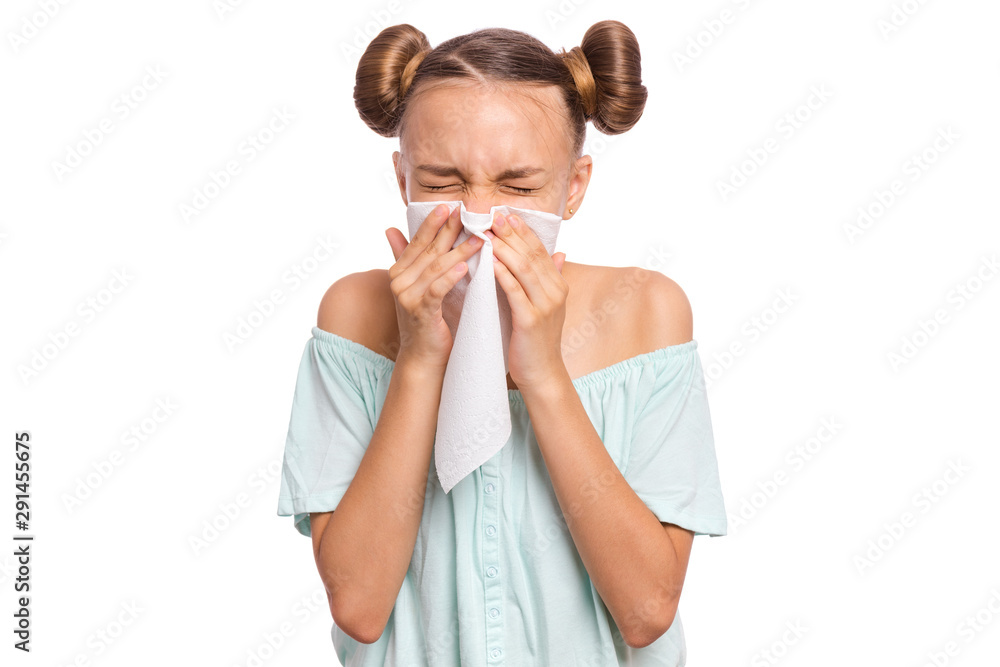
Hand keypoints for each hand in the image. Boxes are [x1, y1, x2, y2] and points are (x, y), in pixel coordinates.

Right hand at [385, 204, 482, 370]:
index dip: (433, 223)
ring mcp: (407, 297)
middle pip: (428, 250)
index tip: (451, 206)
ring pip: (436, 267)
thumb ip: (405, 256)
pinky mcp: (420, 312)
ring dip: (459, 251)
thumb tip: (389, 228)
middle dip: (449, 230)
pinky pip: (437, 290)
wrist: (424, 357)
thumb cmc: (427, 319)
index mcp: (399, 271)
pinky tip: (465, 266)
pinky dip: (451, 277)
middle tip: (467, 213)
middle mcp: (399, 281)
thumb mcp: (417, 285)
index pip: (418, 241)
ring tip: (479, 239)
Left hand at [486, 212, 569, 390]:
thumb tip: (561, 253)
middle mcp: (555, 291)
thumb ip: (551, 278)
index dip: (523, 230)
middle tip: (494, 214)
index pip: (540, 250)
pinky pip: (514, 291)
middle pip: (532, 254)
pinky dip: (503, 274)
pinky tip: (490, 261)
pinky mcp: (530, 320)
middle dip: (512, 233)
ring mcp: (545, 305)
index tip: (506, 214)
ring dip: (505, 248)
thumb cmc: (537, 339)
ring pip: (524, 268)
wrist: (542, 373)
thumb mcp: (547, 305)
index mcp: (558, 285)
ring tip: (488, 232)